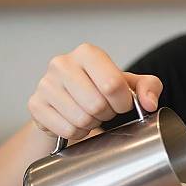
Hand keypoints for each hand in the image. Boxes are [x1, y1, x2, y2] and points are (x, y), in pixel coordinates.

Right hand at [28, 43, 162, 139]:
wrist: (70, 101)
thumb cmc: (102, 90)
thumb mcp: (130, 85)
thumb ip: (149, 88)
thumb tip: (149, 103)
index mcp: (88, 53)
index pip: (113, 85)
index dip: (123, 103)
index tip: (121, 104)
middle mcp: (62, 63)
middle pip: (96, 104)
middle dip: (106, 114)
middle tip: (103, 110)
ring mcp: (45, 84)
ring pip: (81, 119)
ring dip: (92, 124)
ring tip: (89, 114)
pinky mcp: (36, 105)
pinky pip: (67, 129)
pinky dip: (77, 132)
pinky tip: (76, 122)